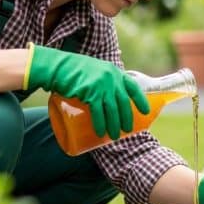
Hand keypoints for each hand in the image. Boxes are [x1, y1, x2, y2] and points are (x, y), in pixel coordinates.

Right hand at [25, 44, 149, 138]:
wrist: (57, 66)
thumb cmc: (74, 70)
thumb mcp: (96, 70)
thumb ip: (105, 81)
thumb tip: (110, 98)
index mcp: (114, 72)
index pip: (133, 87)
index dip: (141, 100)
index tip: (146, 112)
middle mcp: (111, 78)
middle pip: (123, 103)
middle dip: (126, 119)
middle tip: (127, 130)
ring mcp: (101, 85)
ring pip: (112, 110)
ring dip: (114, 125)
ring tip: (114, 136)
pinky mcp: (90, 93)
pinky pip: (98, 112)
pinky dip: (100, 124)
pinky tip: (100, 132)